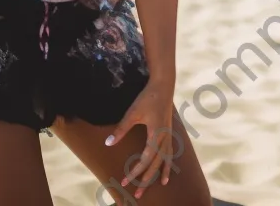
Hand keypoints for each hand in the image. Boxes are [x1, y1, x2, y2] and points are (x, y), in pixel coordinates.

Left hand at [104, 81, 178, 197]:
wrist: (163, 84)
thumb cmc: (147, 97)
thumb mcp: (132, 113)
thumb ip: (121, 129)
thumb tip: (108, 143)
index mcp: (156, 134)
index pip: (146, 159)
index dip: (135, 172)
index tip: (124, 181)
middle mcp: (165, 137)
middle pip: (156, 163)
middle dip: (147, 179)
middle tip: (138, 195)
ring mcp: (169, 134)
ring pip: (166, 158)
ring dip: (161, 171)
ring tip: (162, 184)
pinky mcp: (169, 130)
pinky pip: (171, 150)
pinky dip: (169, 160)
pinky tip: (168, 167)